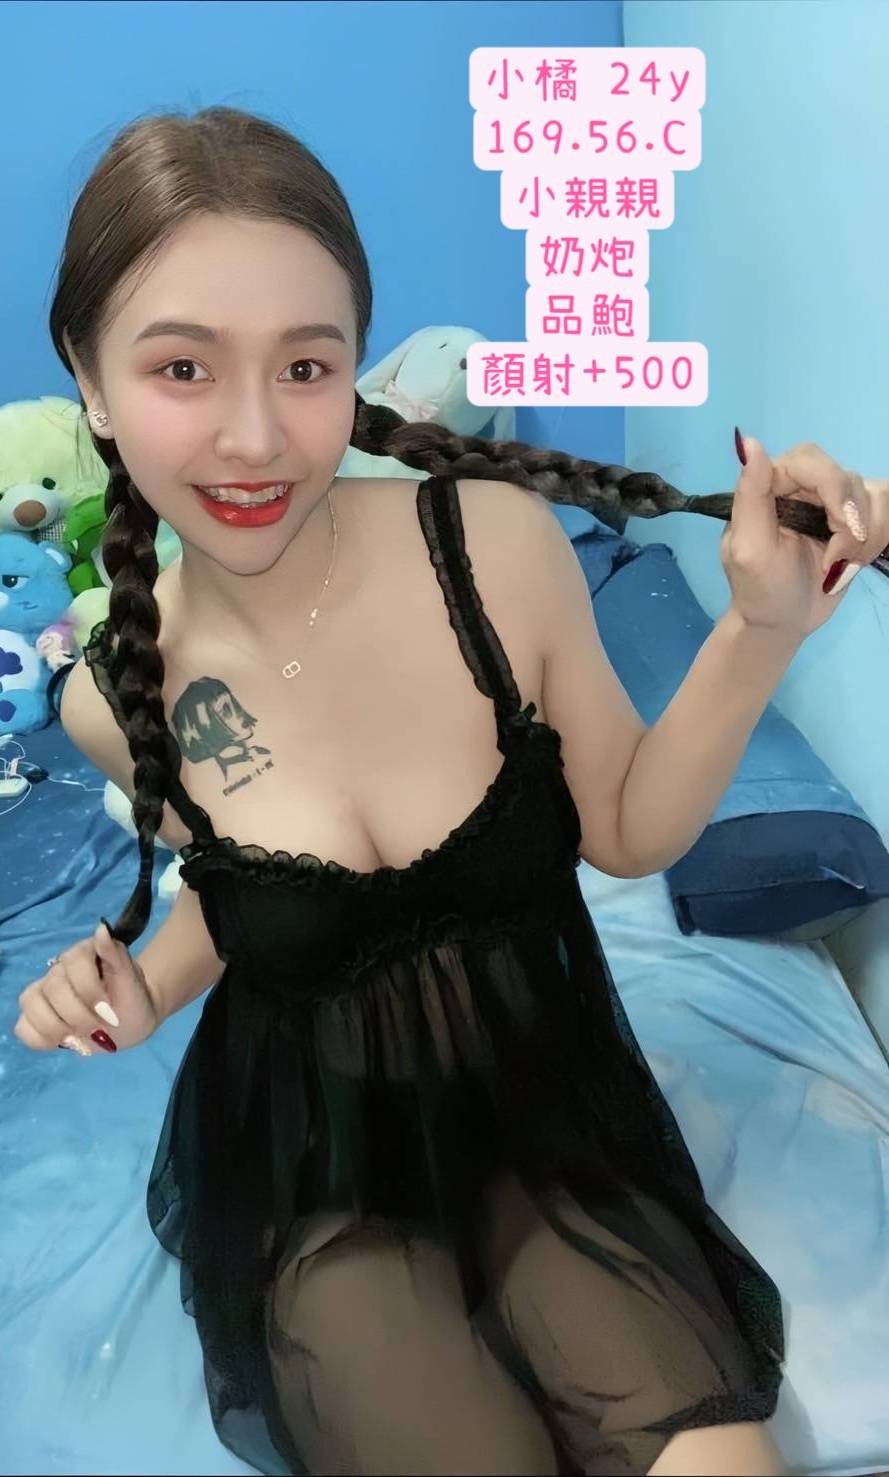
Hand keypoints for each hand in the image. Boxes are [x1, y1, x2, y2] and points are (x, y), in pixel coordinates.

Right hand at [14, 921, 159, 1056]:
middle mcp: (59, 969)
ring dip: (58, 1028)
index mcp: (84, 953)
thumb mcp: (133, 982)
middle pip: (54, 987)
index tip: (107, 1009)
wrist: (130, 1021)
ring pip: (31, 1003)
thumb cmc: (132, 1000)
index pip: (74, 961)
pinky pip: (23, 1027)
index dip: (89, 989)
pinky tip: (65, 1041)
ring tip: (81, 1037)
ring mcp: (44, 992)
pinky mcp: (36, 1016)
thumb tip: (101, 929)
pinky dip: (41, 1039)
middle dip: (79, 1015)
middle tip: (99, 1028)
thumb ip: (117, 956)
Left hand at [721, 436, 888, 638]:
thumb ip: (750, 495)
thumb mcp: (749, 548)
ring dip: (864, 536)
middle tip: (836, 558)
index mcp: (771, 484)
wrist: (784, 621)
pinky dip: (878, 537)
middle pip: (846, 477)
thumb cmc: (760, 589)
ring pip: (872, 494)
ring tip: (839, 565)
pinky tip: (855, 561)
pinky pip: (885, 507)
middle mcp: (803, 484)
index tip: (840, 525)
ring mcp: (832, 500)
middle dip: (850, 521)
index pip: (811, 459)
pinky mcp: (856, 518)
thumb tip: (748, 442)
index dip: (833, 487)